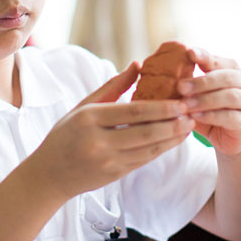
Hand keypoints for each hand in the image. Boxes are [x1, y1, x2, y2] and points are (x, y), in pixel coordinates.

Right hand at [27, 61, 195, 199]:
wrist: (50, 175)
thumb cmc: (65, 134)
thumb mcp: (82, 106)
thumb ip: (112, 87)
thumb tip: (137, 65)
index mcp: (89, 119)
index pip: (132, 111)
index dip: (160, 108)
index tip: (179, 102)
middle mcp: (99, 141)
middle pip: (145, 132)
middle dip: (172, 123)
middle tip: (191, 113)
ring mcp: (108, 161)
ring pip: (149, 149)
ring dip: (172, 138)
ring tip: (190, 126)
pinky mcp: (115, 175)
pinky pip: (144, 160)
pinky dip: (162, 149)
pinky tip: (174, 139)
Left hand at [178, 48, 240, 155]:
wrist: (227, 138)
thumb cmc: (209, 110)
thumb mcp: (197, 94)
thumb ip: (189, 81)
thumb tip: (166, 69)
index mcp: (232, 69)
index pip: (218, 60)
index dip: (205, 56)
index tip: (189, 53)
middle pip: (226, 78)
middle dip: (202, 82)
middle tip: (180, 86)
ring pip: (230, 97)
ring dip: (205, 100)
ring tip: (186, 104)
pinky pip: (230, 117)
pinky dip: (211, 116)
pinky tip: (195, 116)